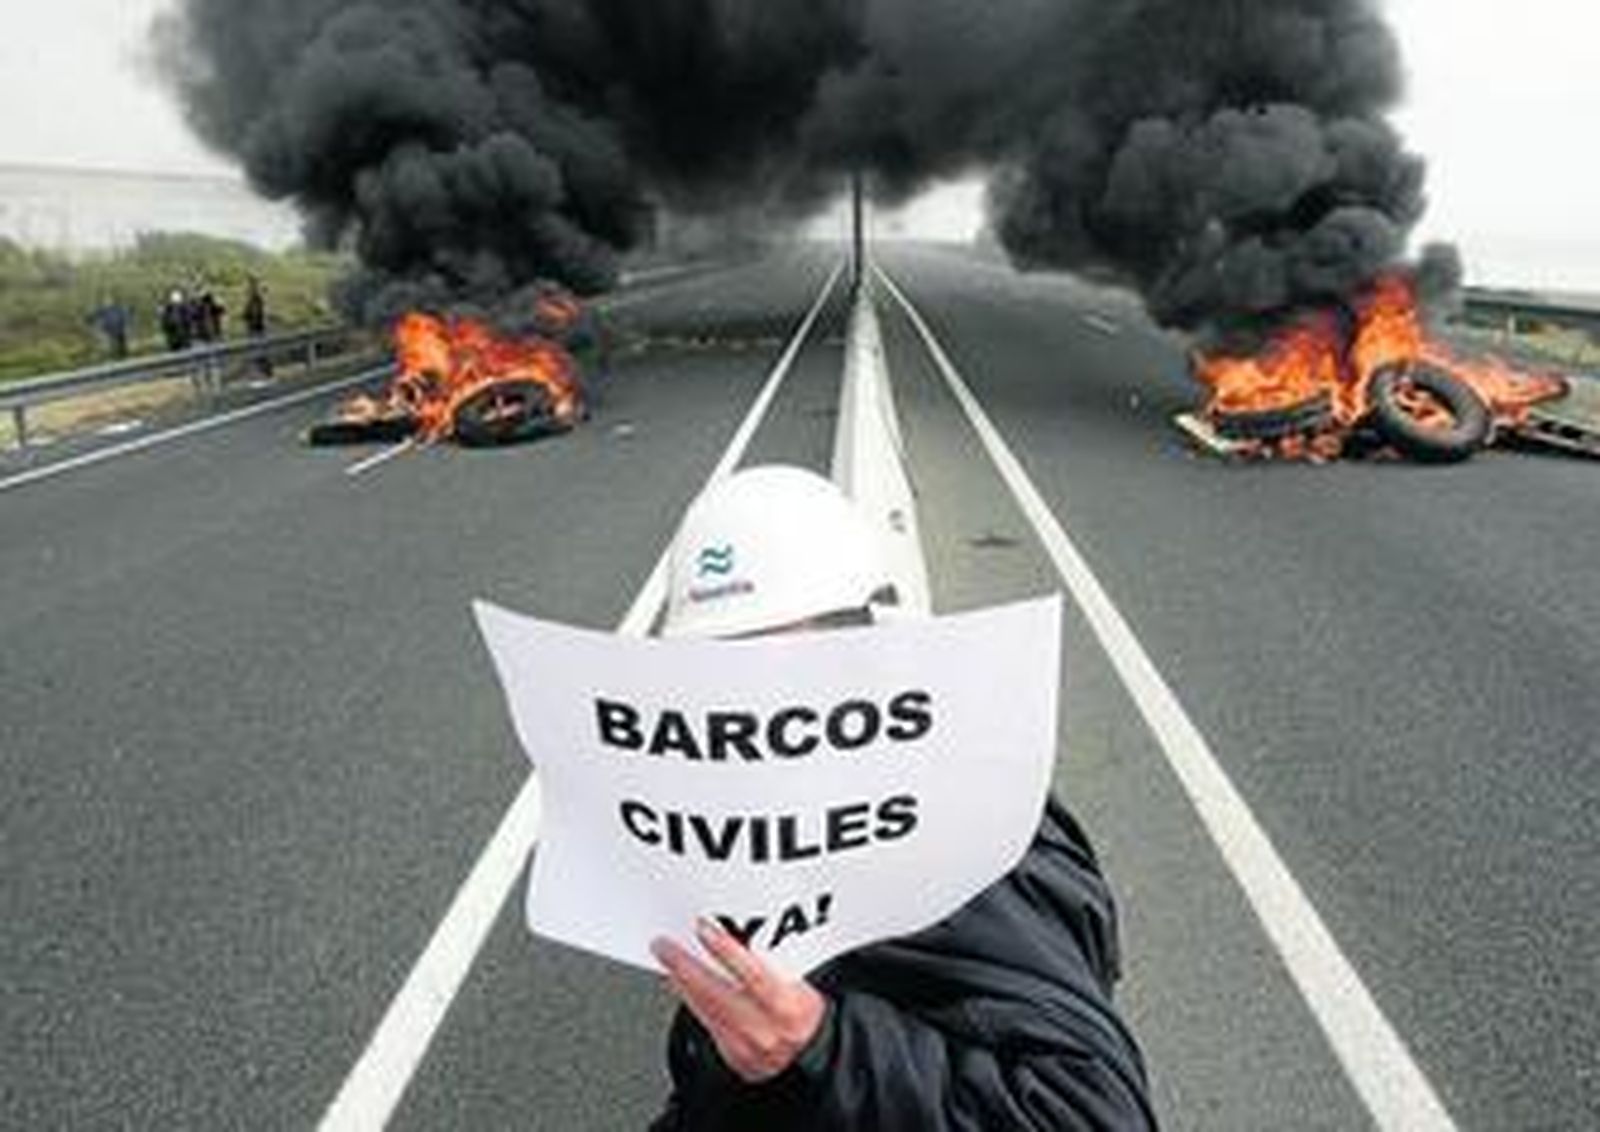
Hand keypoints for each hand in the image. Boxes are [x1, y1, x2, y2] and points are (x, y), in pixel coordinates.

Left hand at [652, 919, 827, 1082]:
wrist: (810, 1056)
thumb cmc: (804, 1011)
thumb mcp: (799, 983)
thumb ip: (772, 965)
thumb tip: (735, 936)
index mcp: (789, 1006)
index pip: (753, 975)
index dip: (726, 950)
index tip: (704, 929)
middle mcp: (767, 1029)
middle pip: (718, 994)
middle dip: (687, 967)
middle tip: (666, 946)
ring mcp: (748, 1046)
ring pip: (706, 1009)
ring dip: (681, 982)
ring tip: (668, 958)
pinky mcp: (733, 1056)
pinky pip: (706, 1023)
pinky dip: (690, 1000)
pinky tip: (679, 984)